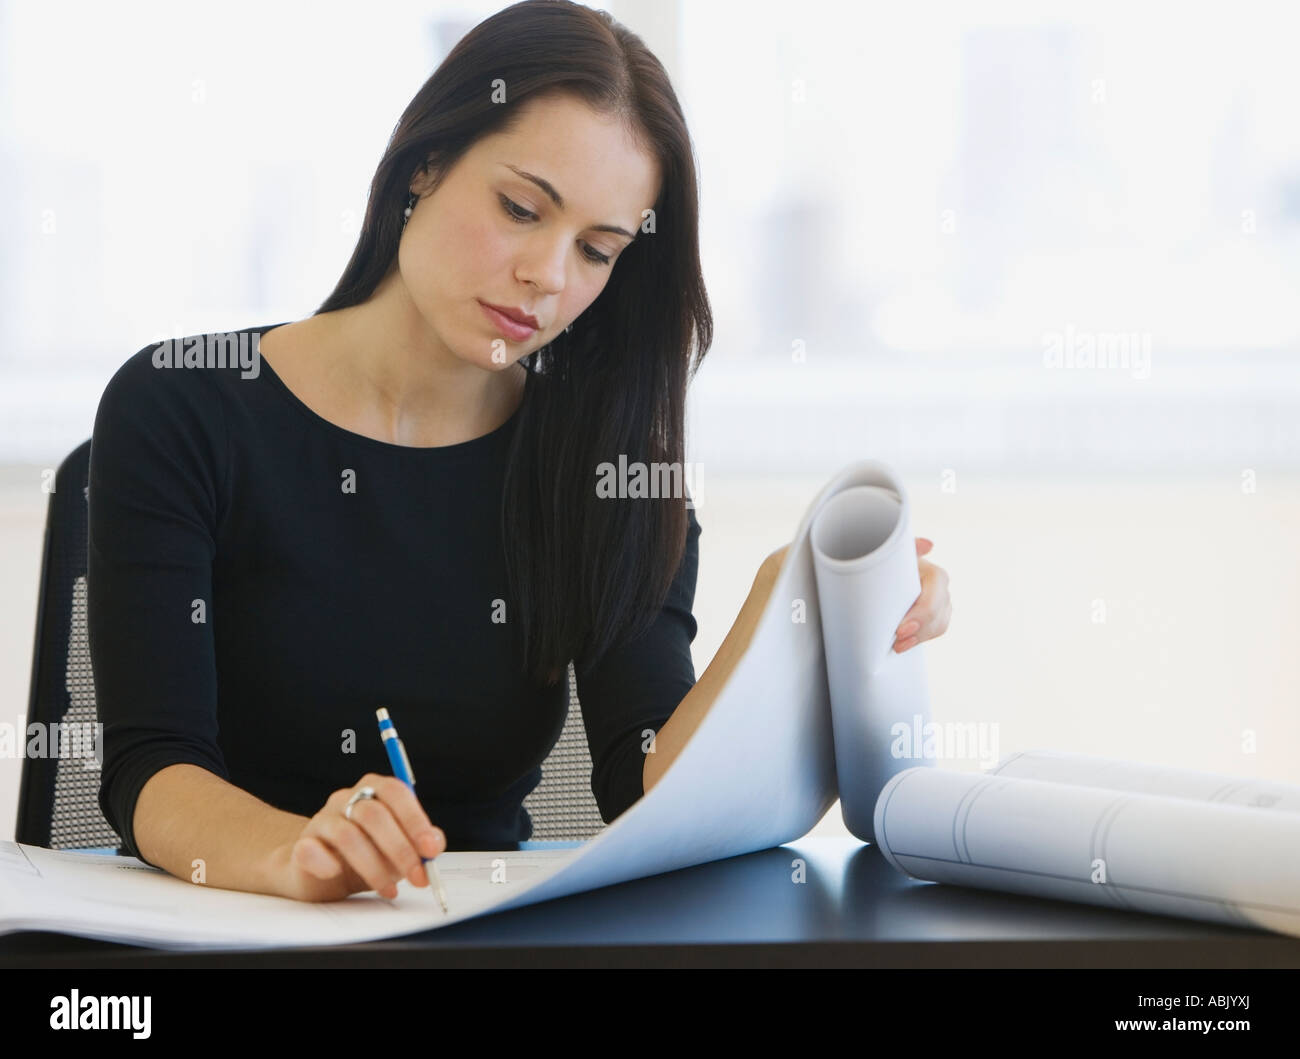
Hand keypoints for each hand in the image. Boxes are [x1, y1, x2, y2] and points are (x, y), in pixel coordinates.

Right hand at [268, 774, 445, 902]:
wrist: (320, 875)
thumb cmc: (367, 856)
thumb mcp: (399, 849)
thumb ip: (420, 844)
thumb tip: (435, 844)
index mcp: (374, 790)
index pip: (397, 792)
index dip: (415, 820)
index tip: (430, 849)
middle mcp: (346, 799)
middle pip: (374, 815)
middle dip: (400, 849)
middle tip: (416, 877)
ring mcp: (321, 820)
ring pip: (348, 835)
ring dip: (374, 866)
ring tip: (389, 889)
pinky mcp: (303, 846)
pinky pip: (311, 850)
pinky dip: (328, 865)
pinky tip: (340, 876)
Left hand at [893, 537, 951, 652]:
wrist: (891, 569)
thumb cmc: (893, 561)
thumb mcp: (898, 555)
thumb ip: (910, 548)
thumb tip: (928, 544)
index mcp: (936, 575)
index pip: (933, 601)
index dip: (919, 617)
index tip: (900, 630)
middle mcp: (943, 590)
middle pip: (937, 617)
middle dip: (917, 632)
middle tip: (896, 641)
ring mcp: (943, 603)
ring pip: (939, 626)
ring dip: (918, 638)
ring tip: (898, 646)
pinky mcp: (939, 615)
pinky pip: (936, 631)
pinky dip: (921, 639)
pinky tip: (906, 644)